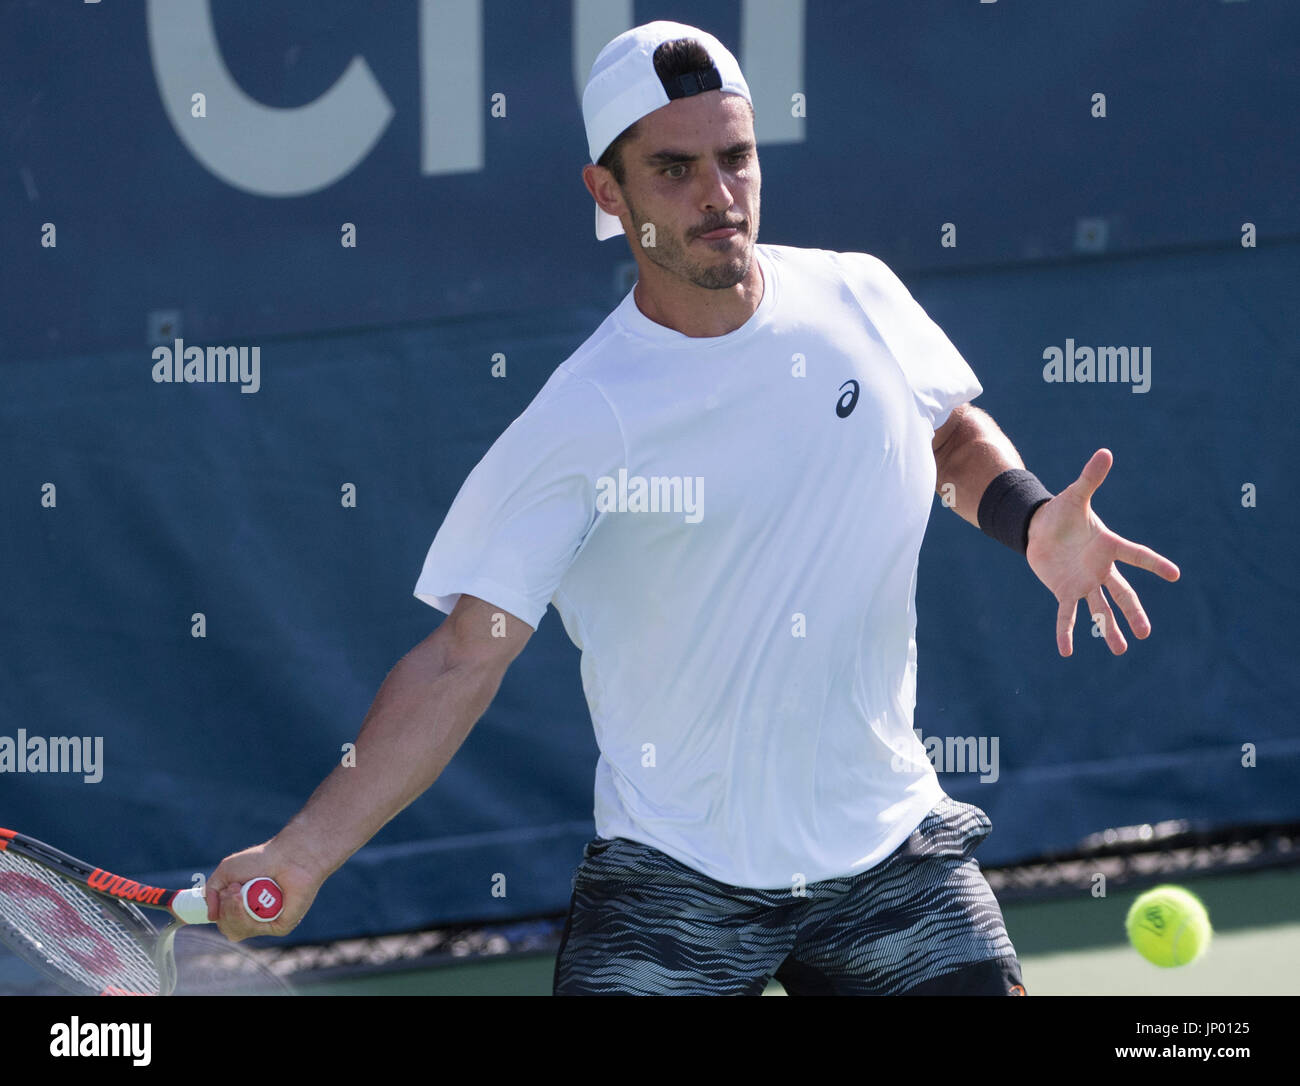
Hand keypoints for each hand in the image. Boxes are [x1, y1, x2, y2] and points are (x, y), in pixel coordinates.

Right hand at [205, 837, 325, 941]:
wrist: (287, 855)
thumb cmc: (260, 859)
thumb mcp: (225, 872)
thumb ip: (210, 893)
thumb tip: (211, 917)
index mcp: (243, 907)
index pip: (223, 923)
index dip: (219, 912)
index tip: (222, 893)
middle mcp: (255, 918)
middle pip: (228, 929)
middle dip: (226, 909)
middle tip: (235, 887)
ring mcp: (267, 923)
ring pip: (238, 931)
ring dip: (234, 910)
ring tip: (240, 889)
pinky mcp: (280, 926)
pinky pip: (256, 929)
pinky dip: (248, 914)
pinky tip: (252, 899)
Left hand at [1026, 448, 1179, 656]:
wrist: (1039, 528)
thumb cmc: (1062, 512)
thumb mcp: (1074, 495)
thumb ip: (1090, 478)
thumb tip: (1105, 452)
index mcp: (1108, 546)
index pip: (1136, 555)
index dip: (1154, 564)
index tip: (1175, 574)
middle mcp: (1100, 568)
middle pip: (1122, 593)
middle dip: (1134, 613)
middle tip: (1146, 633)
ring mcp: (1084, 582)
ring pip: (1100, 609)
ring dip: (1109, 630)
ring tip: (1121, 651)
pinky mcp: (1064, 591)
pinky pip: (1067, 614)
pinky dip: (1066, 632)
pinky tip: (1066, 651)